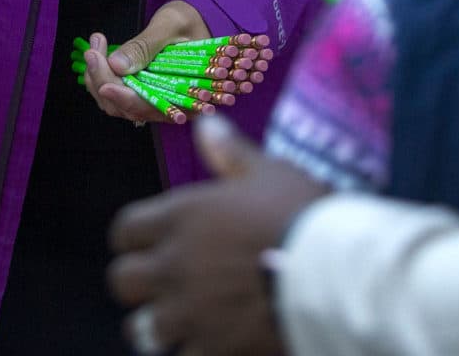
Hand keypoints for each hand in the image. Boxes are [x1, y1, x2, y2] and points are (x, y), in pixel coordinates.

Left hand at [79, 0, 212, 124]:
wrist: (190, 21)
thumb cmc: (186, 21)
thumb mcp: (169, 25)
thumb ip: (145, 47)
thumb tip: (116, 65)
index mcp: (186, 96)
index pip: (148, 107)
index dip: (123, 98)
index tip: (105, 84)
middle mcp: (169, 105)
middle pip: (127, 108)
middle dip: (104, 80)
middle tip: (92, 50)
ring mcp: (151, 100)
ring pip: (116, 103)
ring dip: (98, 77)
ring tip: (95, 45)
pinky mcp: (138, 92)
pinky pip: (115, 92)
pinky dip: (101, 74)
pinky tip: (98, 52)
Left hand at [105, 113, 331, 354]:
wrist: (335, 275)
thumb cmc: (303, 215)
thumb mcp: (269, 173)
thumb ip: (232, 154)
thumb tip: (206, 125)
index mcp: (181, 217)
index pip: (124, 231)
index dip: (135, 238)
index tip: (150, 243)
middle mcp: (173, 265)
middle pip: (122, 282)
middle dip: (138, 285)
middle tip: (163, 287)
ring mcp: (189, 312)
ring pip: (142, 329)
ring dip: (158, 327)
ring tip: (180, 325)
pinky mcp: (212, 350)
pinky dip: (191, 353)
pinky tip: (210, 346)